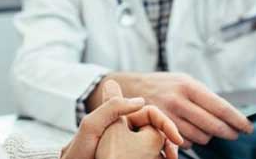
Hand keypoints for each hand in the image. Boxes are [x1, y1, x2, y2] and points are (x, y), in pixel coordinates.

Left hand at [61, 80, 182, 158]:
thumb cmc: (79, 151)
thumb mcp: (91, 125)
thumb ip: (112, 107)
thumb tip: (141, 101)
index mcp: (118, 118)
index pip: (149, 113)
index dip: (164, 123)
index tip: (176, 138)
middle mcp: (125, 131)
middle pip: (156, 131)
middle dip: (168, 141)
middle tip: (174, 156)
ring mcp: (129, 148)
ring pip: (156, 147)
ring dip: (166, 152)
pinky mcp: (131, 157)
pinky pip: (151, 157)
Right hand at [91, 72, 252, 148]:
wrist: (132, 88)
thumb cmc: (164, 85)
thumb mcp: (184, 81)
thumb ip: (205, 96)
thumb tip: (231, 115)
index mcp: (188, 86)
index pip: (221, 107)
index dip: (238, 120)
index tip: (248, 128)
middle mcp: (178, 100)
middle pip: (213, 126)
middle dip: (228, 132)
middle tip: (233, 134)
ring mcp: (168, 116)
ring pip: (201, 137)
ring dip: (208, 136)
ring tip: (205, 128)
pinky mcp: (160, 128)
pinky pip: (186, 143)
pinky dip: (191, 140)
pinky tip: (186, 130)